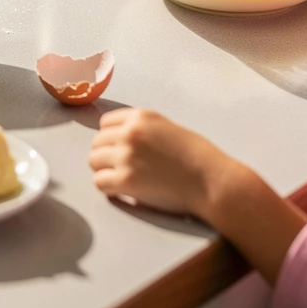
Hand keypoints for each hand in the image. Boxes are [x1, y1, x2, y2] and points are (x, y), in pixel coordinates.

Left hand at [89, 109, 228, 218]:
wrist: (212, 181)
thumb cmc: (197, 157)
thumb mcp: (167, 127)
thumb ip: (142, 128)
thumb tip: (120, 137)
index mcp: (140, 117)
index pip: (105, 123)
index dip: (112, 138)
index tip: (121, 149)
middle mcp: (129, 133)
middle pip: (97, 142)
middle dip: (106, 155)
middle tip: (122, 167)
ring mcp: (126, 156)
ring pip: (94, 161)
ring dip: (105, 170)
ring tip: (122, 179)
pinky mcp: (126, 180)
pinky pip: (100, 182)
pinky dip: (108, 187)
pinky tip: (121, 190)